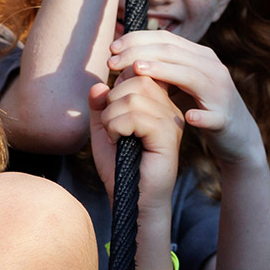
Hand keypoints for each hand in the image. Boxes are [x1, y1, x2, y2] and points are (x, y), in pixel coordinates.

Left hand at [88, 73, 184, 215]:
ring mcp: (171, 121)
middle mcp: (168, 108)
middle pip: (137, 79)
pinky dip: (117, 127)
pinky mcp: (168, 136)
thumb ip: (100, 106)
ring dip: (111, 117)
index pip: (139, 72)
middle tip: (110, 125)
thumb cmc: (119, 165)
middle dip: (112, 99)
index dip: (117, 81)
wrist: (132, 197)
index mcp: (157, 103)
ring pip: (133, 97)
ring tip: (114, 136)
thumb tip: (99, 85)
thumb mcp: (103, 130)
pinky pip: (136, 116)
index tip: (106, 103)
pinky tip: (118, 142)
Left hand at [108, 28, 265, 166]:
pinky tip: (189, 118)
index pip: (166, 39)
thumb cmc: (198, 104)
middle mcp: (212, 68)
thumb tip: (122, 59)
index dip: (137, 39)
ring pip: (192, 76)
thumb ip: (157, 69)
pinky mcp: (225, 118)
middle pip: (173, 52)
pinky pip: (214, 115)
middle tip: (112, 61)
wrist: (236, 133)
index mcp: (199, 57)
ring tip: (137, 72)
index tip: (112, 47)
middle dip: (139, 53)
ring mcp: (221, 92)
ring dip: (164, 72)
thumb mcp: (177, 82)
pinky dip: (202, 116)